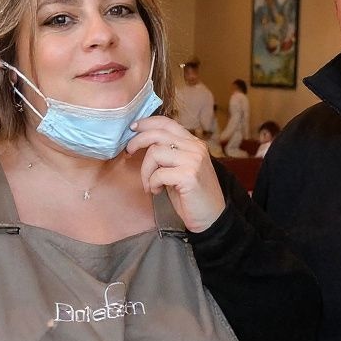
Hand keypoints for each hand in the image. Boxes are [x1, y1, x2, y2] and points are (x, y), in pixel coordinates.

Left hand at [125, 115, 225, 232]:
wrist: (212, 218)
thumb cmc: (193, 196)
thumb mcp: (180, 169)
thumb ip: (168, 155)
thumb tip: (142, 144)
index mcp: (194, 143)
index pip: (168, 123)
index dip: (147, 123)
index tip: (133, 128)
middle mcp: (195, 148)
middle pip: (158, 134)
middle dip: (137, 141)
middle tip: (128, 152)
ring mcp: (194, 160)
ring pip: (154, 153)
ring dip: (145, 171)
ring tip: (150, 185)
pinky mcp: (189, 175)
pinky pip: (158, 174)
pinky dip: (152, 184)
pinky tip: (158, 191)